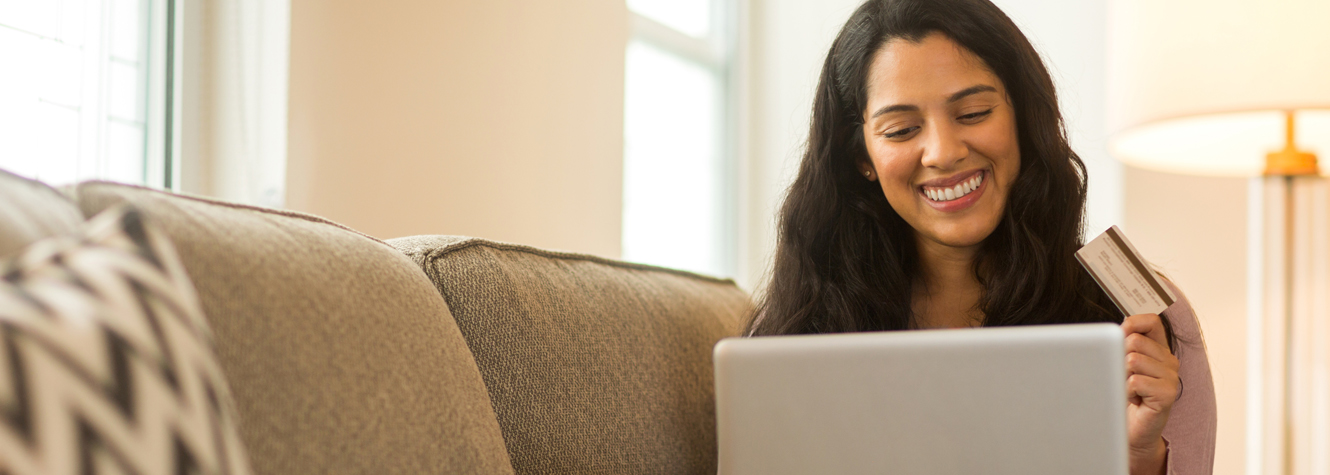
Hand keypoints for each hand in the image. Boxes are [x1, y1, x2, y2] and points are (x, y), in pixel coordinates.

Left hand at [1122, 313, 1178, 474]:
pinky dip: (1126, 391)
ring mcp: (1171, 377)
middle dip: (1120, 357)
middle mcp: (1169, 361)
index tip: (1121, 337)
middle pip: (1134, 340)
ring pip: (1132, 360)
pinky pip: (1134, 381)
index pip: (1151, 321)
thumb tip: (1117, 329)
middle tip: (1125, 376)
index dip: (1132, 324)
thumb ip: (1124, 346)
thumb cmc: (1127, 398)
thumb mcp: (1123, 367)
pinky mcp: (1167, 394)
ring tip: (1130, 389)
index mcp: (1160, 350)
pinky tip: (1134, 400)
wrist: (1134, 430)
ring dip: (1122, 377)